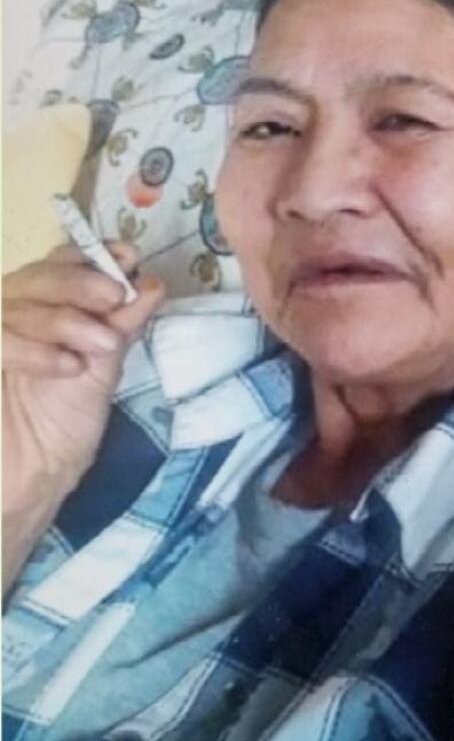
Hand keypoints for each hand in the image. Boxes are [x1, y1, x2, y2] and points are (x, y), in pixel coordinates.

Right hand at [2, 241, 165, 589]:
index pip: (59, 264)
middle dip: (79, 280)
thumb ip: (119, 327)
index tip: (127, 257)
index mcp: (42, 312)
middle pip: (35, 274)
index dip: (91, 255)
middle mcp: (9, 316)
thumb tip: (152, 284)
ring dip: (65, 319)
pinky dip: (34, 348)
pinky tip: (68, 367)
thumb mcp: (100, 371)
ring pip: (15, 300)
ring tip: (102, 346)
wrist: (27, 485)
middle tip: (114, 296)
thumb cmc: (61, 430)